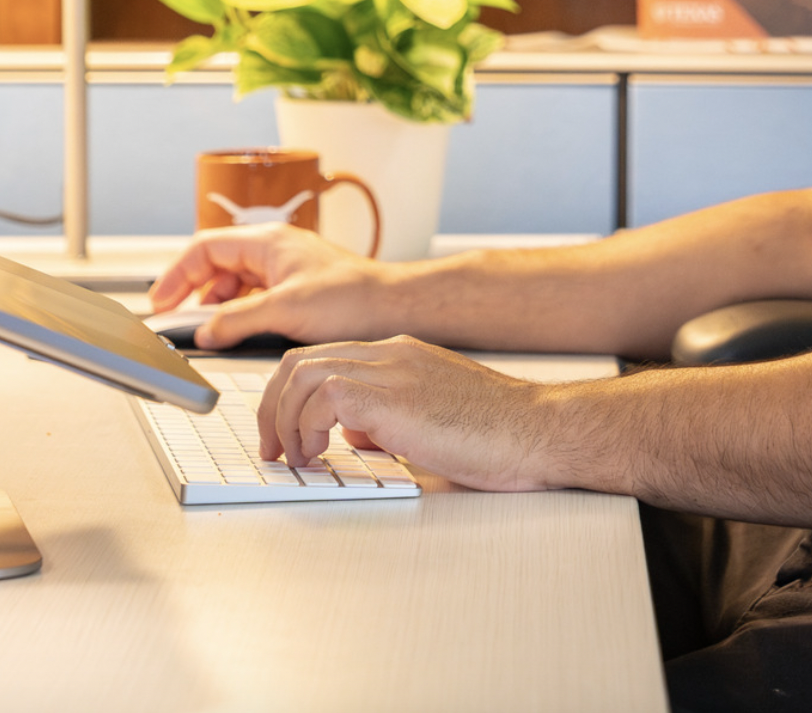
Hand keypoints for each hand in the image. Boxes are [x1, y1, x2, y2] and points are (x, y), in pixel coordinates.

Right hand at [147, 223, 392, 349]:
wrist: (395, 308)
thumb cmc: (353, 298)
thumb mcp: (285, 311)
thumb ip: (237, 320)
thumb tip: (205, 331)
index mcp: (267, 242)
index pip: (205, 248)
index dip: (177, 274)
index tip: (160, 302)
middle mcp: (274, 250)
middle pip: (217, 265)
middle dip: (195, 293)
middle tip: (179, 321)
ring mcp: (286, 269)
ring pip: (236, 284)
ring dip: (219, 307)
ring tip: (212, 332)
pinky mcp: (298, 289)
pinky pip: (256, 297)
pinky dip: (241, 314)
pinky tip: (241, 334)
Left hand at [258, 336, 575, 492]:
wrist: (537, 431)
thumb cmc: (497, 435)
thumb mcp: (429, 423)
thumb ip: (386, 421)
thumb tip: (350, 435)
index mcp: (399, 357)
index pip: (322, 359)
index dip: (290, 396)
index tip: (284, 433)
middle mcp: (390, 355)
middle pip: (299, 360)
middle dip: (273, 406)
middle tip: (274, 449)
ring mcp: (391, 370)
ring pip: (301, 373)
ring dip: (283, 419)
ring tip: (294, 457)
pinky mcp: (393, 396)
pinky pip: (323, 396)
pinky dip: (307, 427)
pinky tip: (320, 455)